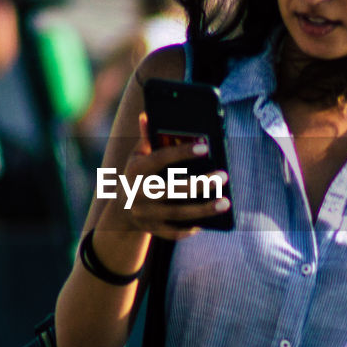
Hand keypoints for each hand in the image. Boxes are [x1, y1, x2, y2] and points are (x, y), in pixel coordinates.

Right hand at [98, 114, 229, 240]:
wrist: (120, 210)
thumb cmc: (137, 175)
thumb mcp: (137, 155)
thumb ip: (146, 137)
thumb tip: (147, 114)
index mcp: (136, 170)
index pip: (160, 159)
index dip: (181, 153)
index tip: (205, 147)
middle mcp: (138, 192)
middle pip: (172, 190)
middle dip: (199, 184)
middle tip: (223, 176)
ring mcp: (145, 213)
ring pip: (177, 213)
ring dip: (203, 209)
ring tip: (226, 202)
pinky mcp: (151, 229)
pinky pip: (173, 232)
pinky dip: (189, 229)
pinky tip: (207, 223)